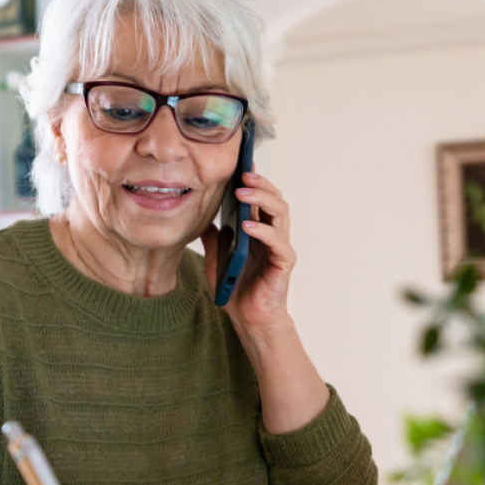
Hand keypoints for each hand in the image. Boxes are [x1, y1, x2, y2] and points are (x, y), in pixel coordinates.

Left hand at [201, 171, 295, 338]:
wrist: (248, 319)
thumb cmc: (236, 289)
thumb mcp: (215, 258)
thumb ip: (213, 237)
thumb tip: (201, 216)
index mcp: (260, 230)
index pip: (261, 198)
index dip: (254, 180)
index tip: (239, 165)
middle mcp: (273, 235)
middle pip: (275, 199)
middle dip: (260, 183)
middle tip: (243, 173)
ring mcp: (280, 247)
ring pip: (281, 212)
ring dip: (263, 199)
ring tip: (243, 192)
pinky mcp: (283, 263)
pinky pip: (277, 241)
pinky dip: (262, 230)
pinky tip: (246, 224)